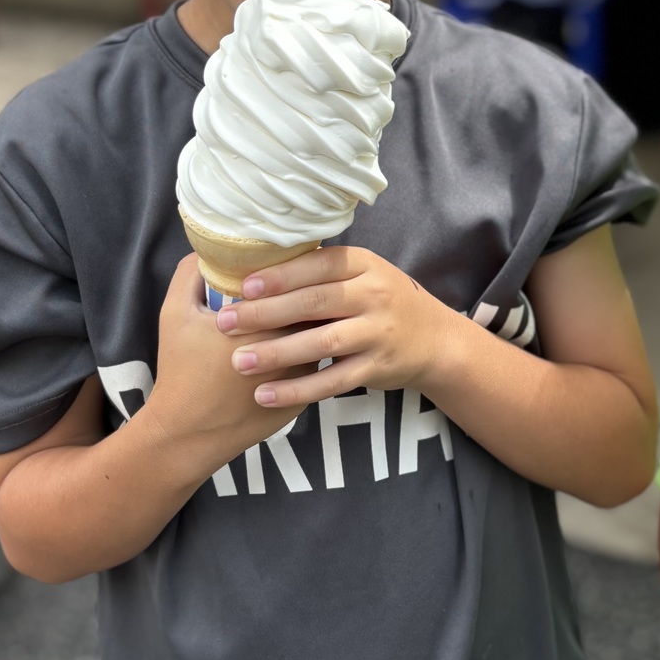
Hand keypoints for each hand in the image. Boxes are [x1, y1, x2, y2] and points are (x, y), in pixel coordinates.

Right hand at [139, 254, 302, 465]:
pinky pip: (314, 367)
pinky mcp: (304, 400)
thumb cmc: (182, 370)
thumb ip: (192, 273)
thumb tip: (211, 250)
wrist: (189, 433)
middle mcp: (296, 348)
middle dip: (313, 294)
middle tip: (300, 283)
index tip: (291, 261)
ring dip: (313, 325)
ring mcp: (304, 377)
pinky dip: (308, 354)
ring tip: (302, 311)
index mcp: (270, 322)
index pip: (303, 282)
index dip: (299, 270)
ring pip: (320, 338)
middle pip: (319, 308)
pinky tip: (295, 345)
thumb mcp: (176, 313)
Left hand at [214, 245, 459, 409]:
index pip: (319, 264)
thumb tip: (254, 273)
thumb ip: (321, 274)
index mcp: (364, 264)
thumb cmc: (380, 302)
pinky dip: (297, 390)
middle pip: (314, 302)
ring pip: (322, 343)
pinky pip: (332, 381)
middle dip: (266, 313)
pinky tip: (265, 395)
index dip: (281, 275)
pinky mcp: (376, 368)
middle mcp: (374, 295)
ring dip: (277, 353)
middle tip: (225, 323)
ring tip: (239, 361)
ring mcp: (378, 333)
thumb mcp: (362, 275)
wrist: (433, 340)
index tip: (243, 286)